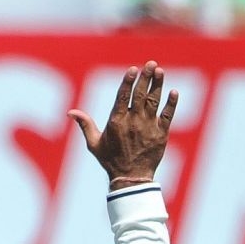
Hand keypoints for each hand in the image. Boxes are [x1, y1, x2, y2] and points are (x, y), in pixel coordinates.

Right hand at [70, 62, 178, 190]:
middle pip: (140, 94)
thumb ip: (85, 125)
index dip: (128, 81)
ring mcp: (148, 128)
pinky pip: (167, 117)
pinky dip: (171, 104)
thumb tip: (70, 112)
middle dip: (146, 78)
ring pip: (154, 102)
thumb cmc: (111, 161)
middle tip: (151, 64)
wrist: (131, 179)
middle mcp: (133, 122)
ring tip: (160, 72)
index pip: (123, 96)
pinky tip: (174, 92)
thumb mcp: (94, 143)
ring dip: (158, 86)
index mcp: (117, 121)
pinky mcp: (161, 135)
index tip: (134, 68)